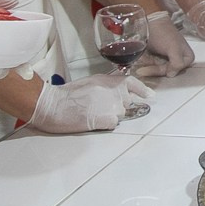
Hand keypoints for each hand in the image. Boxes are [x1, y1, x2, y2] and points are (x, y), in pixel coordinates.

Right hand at [29, 72, 154, 133]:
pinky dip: (104, 124)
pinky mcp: (107, 119)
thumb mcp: (90, 82)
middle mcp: (114, 92)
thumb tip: (115, 93)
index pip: (132, 83)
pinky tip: (92, 120)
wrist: (54, 105)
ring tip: (92, 113)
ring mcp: (113, 106)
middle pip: (126, 103)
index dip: (142, 90)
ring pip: (120, 115)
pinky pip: (113, 124)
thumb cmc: (67, 95)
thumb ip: (106, 86)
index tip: (150, 96)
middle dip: (117, 107)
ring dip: (110, 116)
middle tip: (99, 108)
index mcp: (109, 81)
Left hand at [136, 15, 194, 78]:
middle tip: (141, 70)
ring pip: (158, 69)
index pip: (176, 71)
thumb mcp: (174, 48)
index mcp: (187, 57)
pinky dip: (145, 64)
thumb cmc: (163, 32)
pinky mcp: (157, 57)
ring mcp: (167, 58)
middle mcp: (178, 59)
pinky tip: (140, 62)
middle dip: (154, 69)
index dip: (166, 69)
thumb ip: (177, 63)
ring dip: (148, 67)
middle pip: (166, 71)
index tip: (154, 66)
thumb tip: (172, 74)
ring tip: (140, 64)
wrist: (150, 21)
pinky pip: (151, 65)